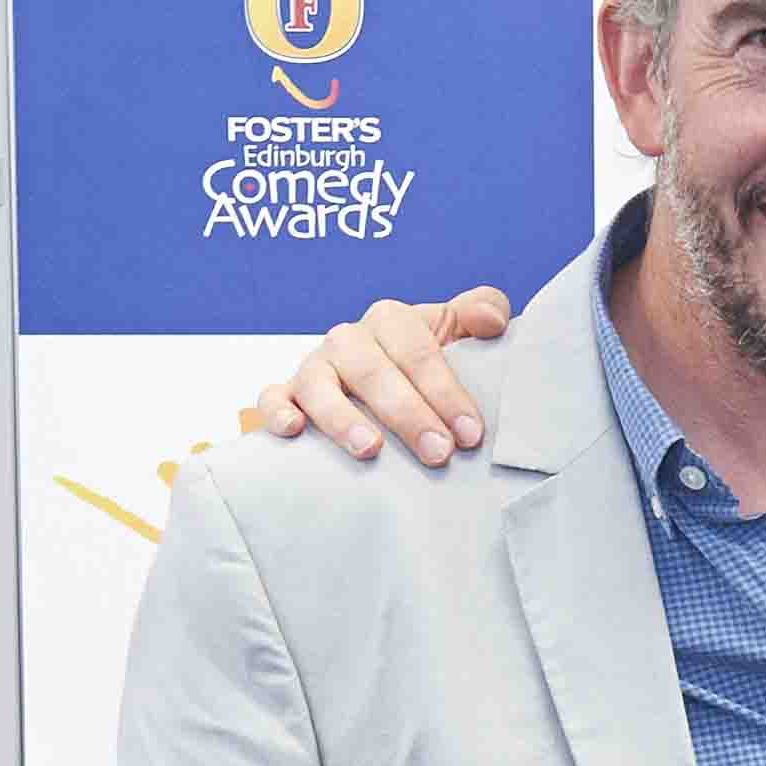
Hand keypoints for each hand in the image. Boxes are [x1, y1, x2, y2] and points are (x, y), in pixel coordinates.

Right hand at [253, 287, 514, 465]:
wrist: (386, 383)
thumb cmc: (426, 364)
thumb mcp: (457, 333)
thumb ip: (481, 313)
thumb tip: (492, 318)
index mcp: (392, 320)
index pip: (418, 352)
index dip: (446, 391)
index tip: (470, 433)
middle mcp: (349, 339)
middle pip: (373, 371)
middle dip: (408, 414)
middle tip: (438, 453)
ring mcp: (315, 366)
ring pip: (320, 386)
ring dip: (343, 418)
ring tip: (370, 450)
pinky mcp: (287, 393)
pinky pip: (272, 398)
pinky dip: (277, 412)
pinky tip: (294, 432)